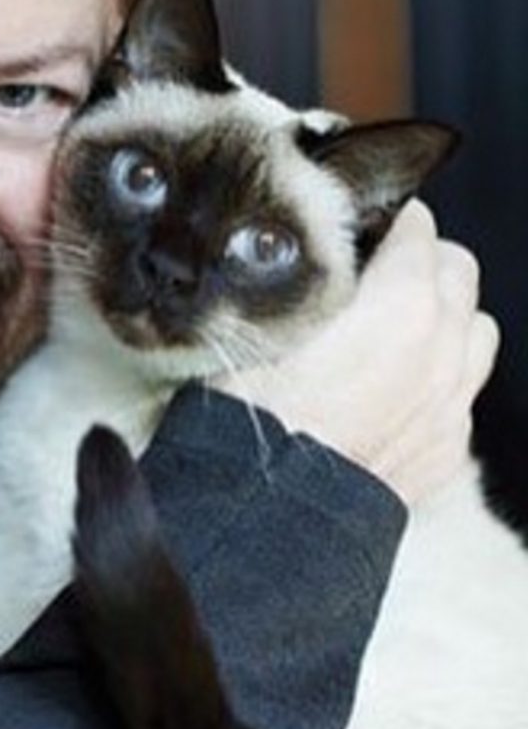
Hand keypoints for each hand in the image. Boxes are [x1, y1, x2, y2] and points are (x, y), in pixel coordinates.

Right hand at [216, 201, 499, 503]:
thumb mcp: (261, 321)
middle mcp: (442, 347)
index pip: (418, 229)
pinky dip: (439, 380)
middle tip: (381, 273)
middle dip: (425, 263)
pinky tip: (396, 391)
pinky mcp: (446, 448)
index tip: (364, 229)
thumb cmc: (251, 411)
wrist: (265, 505)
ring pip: (478, 331)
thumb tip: (304, 254)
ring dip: (446, 320)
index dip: (385, 223)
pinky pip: (461, 394)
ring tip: (400, 331)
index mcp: (402, 303)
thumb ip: (302, 278)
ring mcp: (450, 401)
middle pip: (460, 273)